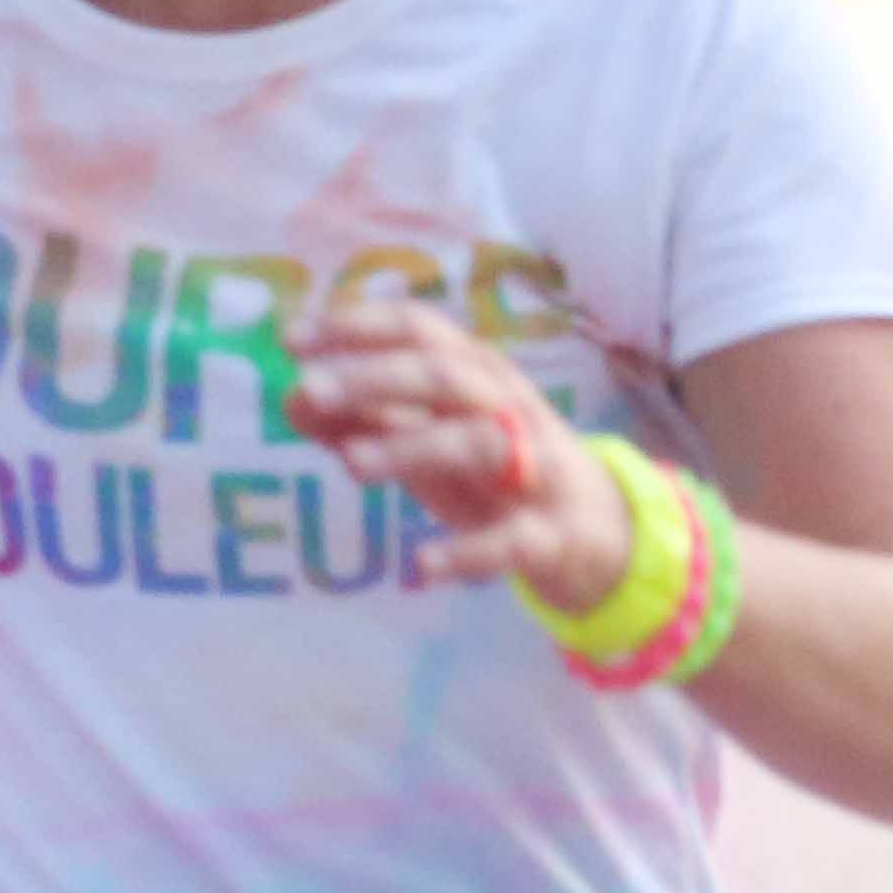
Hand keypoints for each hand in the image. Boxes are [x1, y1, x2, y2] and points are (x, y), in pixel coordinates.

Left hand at [290, 304, 633, 608]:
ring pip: (479, 444)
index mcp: (477, 375)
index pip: (420, 330)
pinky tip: (421, 565)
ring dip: (413, 448)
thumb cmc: (494, 472)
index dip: (358, 327)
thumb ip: (361, 419)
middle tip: (308, 389)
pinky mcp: (554, 534)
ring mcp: (537, 469)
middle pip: (445, 377)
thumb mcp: (425, 439)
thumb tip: (291, 399)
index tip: (291, 338)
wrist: (601, 535)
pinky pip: (515, 540)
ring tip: (351, 464)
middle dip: (376, 378)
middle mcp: (509, 409)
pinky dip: (470, 552)